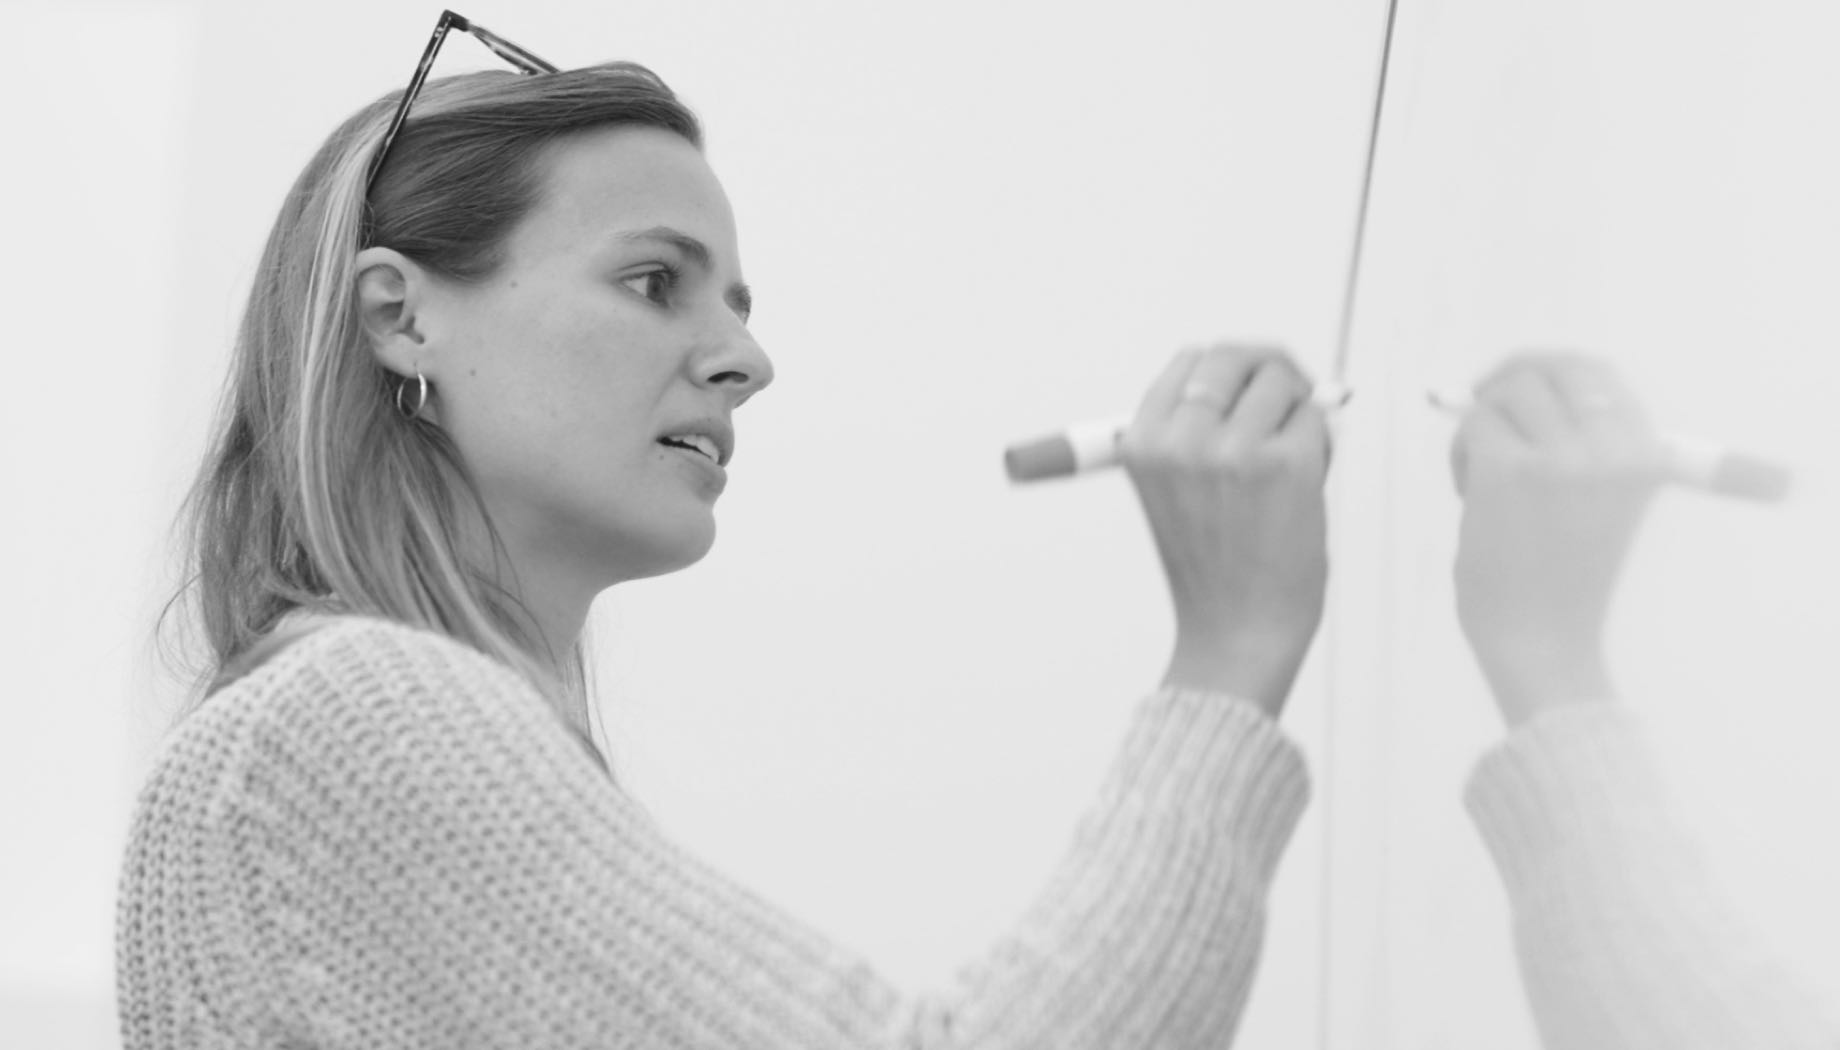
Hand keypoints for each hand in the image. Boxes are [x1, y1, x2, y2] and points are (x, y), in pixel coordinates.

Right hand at [1121, 344, 1331, 715]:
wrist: (1237, 631)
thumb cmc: (1213, 563)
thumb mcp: (1170, 487)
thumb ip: (1197, 427)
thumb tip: (1271, 369)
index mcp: (1141, 442)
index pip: (1191, 360)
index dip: (1229, 371)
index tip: (1250, 392)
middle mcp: (1180, 439)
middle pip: (1235, 355)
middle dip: (1269, 373)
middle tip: (1289, 404)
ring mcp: (1233, 449)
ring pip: (1282, 382)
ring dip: (1297, 411)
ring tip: (1291, 462)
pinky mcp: (1287, 464)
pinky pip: (1317, 418)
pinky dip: (1321, 444)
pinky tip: (1307, 485)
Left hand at [1450, 352, 1666, 725]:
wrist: (1543, 641)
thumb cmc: (1565, 577)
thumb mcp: (1602, 500)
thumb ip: (1583, 443)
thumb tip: (1522, 378)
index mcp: (1647, 455)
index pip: (1599, 374)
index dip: (1551, 367)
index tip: (1518, 378)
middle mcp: (1614, 449)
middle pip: (1551, 368)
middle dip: (1508, 376)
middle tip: (1480, 400)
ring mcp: (1562, 458)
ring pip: (1507, 394)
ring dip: (1482, 427)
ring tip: (1482, 479)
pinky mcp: (1509, 471)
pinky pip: (1474, 426)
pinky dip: (1461, 452)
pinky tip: (1468, 492)